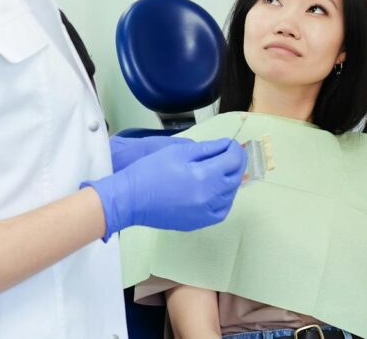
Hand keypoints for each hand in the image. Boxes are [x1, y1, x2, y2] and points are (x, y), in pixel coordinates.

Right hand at [84, 138, 246, 239]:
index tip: (229, 143)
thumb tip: (226, 145)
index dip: (234, 149)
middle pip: (235, 178)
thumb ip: (206, 149)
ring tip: (223, 170)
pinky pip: (220, 211)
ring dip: (231, 180)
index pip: (233, 160)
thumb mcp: (178, 152)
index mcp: (205, 177)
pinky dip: (224, 199)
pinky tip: (217, 191)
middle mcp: (210, 198)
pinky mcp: (198, 223)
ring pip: (230, 196)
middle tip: (230, 153)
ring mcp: (205, 214)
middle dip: (236, 163)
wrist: (130, 199)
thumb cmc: (151, 170)